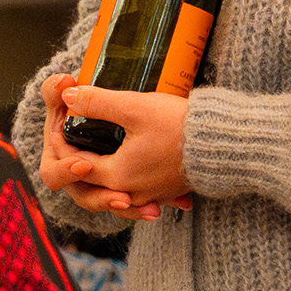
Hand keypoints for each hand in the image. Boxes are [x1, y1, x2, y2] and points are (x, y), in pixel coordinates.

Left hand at [39, 72, 194, 222]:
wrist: (226, 145)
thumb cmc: (180, 126)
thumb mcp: (134, 108)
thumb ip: (97, 102)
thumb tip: (68, 95)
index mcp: (115, 176)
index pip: (74, 164)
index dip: (64, 141)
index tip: (63, 119)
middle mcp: (129, 193)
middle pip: (90, 180)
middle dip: (77, 157)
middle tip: (73, 130)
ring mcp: (149, 196)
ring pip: (112, 187)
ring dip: (99, 167)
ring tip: (95, 144)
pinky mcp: (165, 191)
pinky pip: (135, 188)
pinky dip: (124, 174)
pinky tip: (127, 156)